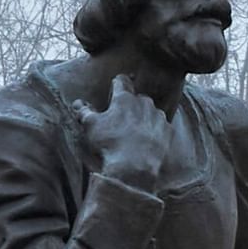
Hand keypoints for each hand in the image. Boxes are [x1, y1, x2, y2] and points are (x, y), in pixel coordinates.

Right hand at [74, 74, 175, 191]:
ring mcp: (159, 117)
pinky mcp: (168, 131)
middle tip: (122, 118)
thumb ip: (84, 111)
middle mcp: (145, 103)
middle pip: (138, 97)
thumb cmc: (110, 144)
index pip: (122, 81)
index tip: (115, 88)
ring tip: (135, 132)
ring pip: (151, 111)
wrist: (134, 167)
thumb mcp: (91, 126)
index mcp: (125, 98)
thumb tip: (78, 103)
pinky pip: (162, 126)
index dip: (117, 83)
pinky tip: (147, 141)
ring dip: (144, 117)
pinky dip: (155, 131)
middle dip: (131, 104)